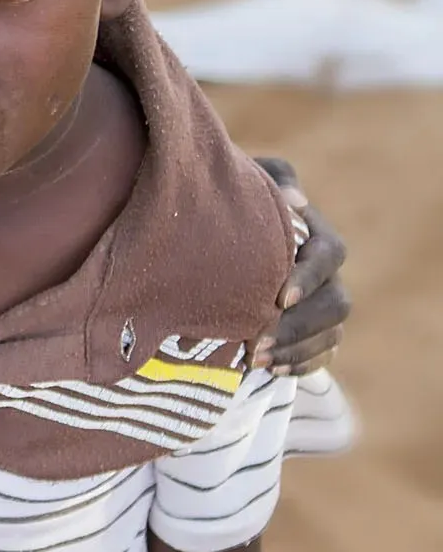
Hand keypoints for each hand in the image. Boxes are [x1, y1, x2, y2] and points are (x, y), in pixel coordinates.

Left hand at [252, 157, 349, 374]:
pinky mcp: (314, 331)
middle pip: (336, 303)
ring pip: (331, 333)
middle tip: (257, 341)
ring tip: (256, 359)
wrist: (215, 232)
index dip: (310, 277)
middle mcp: (326, 272)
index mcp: (315, 234)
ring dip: (297, 349)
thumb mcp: (248, 181)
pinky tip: (272, 370)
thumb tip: (294, 200)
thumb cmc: (233, 201)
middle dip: (299, 326)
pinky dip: (301, 364)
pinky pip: (323, 355)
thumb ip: (274, 182)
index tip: (280, 298)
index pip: (329, 254)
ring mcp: (323, 304)